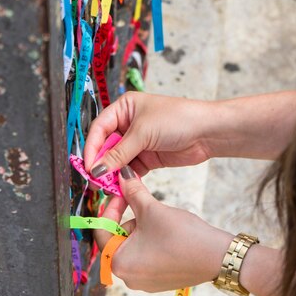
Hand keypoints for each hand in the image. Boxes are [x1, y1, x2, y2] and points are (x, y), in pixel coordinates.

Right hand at [84, 92, 213, 176]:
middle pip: (106, 145)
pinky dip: (124, 178)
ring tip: (105, 187)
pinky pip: (129, 169)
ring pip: (116, 160)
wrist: (207, 132)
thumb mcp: (143, 133)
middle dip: (100, 162)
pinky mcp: (147, 157)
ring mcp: (138, 141)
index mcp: (125, 107)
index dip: (92, 147)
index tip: (88, 166)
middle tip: (95, 180)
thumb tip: (96, 168)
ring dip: (111, 173)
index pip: (99, 128)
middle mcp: (129, 123)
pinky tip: (119, 187)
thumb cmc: (178, 119)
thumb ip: (118, 153)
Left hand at [95, 169, 232, 291]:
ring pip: (133, 245)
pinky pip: (146, 254)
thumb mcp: (152, 209)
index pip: (102, 230)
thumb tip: (122, 176)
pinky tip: (167, 229)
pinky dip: (151, 239)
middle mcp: (128, 277)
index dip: (112, 206)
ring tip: (159, 216)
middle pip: (118, 237)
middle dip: (130, 216)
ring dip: (142, 226)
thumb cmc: (182, 236)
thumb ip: (133, 192)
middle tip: (142, 199)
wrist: (215, 256)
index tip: (122, 191)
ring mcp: (144, 280)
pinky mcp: (158, 279)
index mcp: (119, 262)